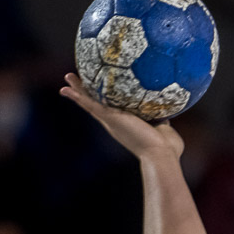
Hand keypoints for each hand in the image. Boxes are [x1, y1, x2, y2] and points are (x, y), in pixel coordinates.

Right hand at [60, 73, 184, 160]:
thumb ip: (163, 119)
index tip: (100, 89)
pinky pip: (90, 105)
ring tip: (68, 77)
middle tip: (77, 81)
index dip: (106, 100)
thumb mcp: (165, 127)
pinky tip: (66, 88)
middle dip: (88, 92)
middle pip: (97, 104)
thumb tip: (167, 111)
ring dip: (79, 90)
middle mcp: (115, 123)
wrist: (161, 155)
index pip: (113, 109)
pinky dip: (78, 97)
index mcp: (126, 124)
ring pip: (91, 102)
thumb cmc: (167, 149)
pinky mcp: (110, 119)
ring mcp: (111, 121)